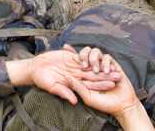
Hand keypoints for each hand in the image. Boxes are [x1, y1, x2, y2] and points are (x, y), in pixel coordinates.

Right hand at [6, 48, 120, 104]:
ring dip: (101, 64)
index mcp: (75, 84)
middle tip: (119, 75)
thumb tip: (75, 101)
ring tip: (113, 63)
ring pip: (91, 65)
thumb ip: (64, 93)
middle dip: (106, 75)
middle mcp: (77, 75)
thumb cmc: (43, 80)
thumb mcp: (53, 87)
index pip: (91, 85)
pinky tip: (100, 54)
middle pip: (94, 75)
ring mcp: (75, 66)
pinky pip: (82, 55)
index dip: (101, 85)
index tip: (112, 85)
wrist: (36, 68)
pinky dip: (90, 55)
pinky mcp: (72, 57)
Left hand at [65, 46, 142, 120]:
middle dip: (83, 54)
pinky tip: (107, 71)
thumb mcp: (88, 97)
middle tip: (84, 64)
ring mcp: (103, 66)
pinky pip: (107, 57)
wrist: (122, 106)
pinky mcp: (113, 66)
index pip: (77, 60)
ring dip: (94, 59)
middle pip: (86, 52)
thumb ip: (77, 87)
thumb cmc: (104, 104)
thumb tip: (66, 77)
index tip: (65, 47)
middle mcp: (93, 68)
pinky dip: (106, 62)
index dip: (70, 52)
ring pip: (96, 52)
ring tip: (96, 70)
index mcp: (85, 74)